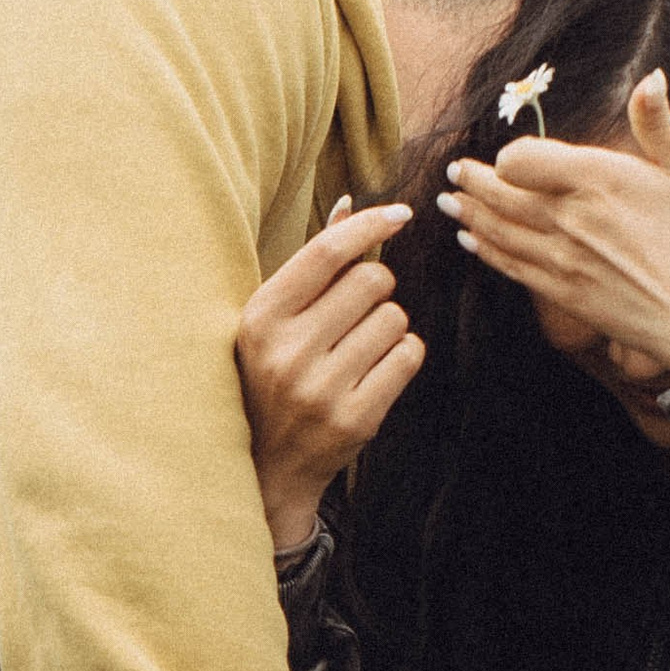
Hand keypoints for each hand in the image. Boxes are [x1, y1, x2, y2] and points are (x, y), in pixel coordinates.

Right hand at [237, 200, 421, 551]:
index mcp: (260, 318)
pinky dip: (402, 355)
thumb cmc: (274, 376)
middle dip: (377, 290)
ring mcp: (320, 389)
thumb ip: (313, 264)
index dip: (370, 225)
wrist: (268, 466)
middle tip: (357, 315)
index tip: (401, 213)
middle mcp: (286, 351)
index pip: (327, 253)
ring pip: (395, 318)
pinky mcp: (354, 419)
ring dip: (389, 326)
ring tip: (360, 348)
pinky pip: (408, 356)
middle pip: (373, 281)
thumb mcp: (275, 320)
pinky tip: (376, 369)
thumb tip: (348, 204)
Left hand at [439, 74, 669, 378]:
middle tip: (454, 172)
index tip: (505, 154)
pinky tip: (473, 242)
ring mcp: (562, 260)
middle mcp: (569, 218)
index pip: (521, 158)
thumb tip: (651, 77)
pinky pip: (511, 267)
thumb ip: (659, 124)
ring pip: (498, 231)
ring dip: (469, 214)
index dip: (510, 155)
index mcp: (597, 180)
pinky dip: (486, 251)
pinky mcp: (565, 294)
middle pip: (500, 194)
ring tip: (448, 203)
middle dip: (472, 181)